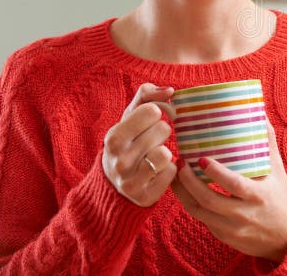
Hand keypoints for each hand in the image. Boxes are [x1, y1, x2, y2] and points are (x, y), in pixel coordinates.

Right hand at [102, 83, 176, 206]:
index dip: (155, 114)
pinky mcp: (146, 197)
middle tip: (151, 141)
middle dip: (161, 133)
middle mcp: (119, 160)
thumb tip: (169, 90)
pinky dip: (169, 170)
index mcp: (114, 137)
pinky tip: (157, 172)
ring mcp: (131, 181)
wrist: (114, 185)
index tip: (148, 122)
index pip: (152, 110)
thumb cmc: (127, 143)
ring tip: (154, 156)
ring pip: (166, 154)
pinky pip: (172, 173)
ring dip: (166, 153)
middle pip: (163, 129)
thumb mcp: (128, 118)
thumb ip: (146, 96)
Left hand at [171, 119, 286, 261]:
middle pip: (208, 199)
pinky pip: (201, 220)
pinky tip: (184, 191)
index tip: (201, 158)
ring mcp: (231, 228)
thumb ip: (267, 143)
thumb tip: (258, 113)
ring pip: (198, 212)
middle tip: (180, 163)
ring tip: (176, 175)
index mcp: (258, 196)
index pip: (234, 185)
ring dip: (183, 193)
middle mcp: (243, 214)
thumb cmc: (282, 199)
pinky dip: (190, 204)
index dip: (215, 173)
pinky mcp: (223, 236)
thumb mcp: (278, 171)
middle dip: (189, 182)